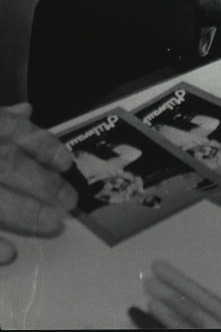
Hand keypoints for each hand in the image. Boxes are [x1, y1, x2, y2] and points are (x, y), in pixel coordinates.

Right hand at [0, 103, 77, 263]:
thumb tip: (26, 112)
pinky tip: (9, 253)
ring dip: (24, 212)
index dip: (43, 145)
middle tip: (70, 202)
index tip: (67, 163)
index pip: (15, 131)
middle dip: (42, 183)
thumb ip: (0, 119)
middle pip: (10, 165)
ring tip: (53, 225)